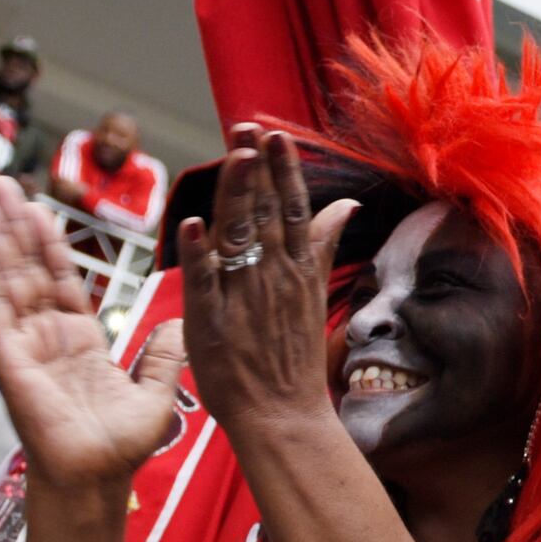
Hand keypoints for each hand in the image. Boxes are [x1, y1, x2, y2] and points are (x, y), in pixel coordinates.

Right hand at [0, 179, 184, 493]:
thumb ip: (165, 354)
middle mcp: (46, 337)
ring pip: (9, 279)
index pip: (61, 279)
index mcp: (79, 340)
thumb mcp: (157, 391)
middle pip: (27, 268)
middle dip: (12, 224)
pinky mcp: (11, 360)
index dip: (48, 242)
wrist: (98, 479)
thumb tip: (179, 322)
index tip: (37, 206)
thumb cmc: (121, 447)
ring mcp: (25, 346)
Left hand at [172, 127, 356, 443]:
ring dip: (235, 195)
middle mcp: (273, 276)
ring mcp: (244, 298)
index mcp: (296, 268)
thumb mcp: (312, 292)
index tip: (275, 135)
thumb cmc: (293, 357)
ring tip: (234, 156)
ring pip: (239, 237)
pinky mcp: (213, 322)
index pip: (291, 207)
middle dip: (257, 166)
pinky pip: (205, 282)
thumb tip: (348, 204)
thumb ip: (321, 244)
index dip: (282, 169)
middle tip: (248, 126)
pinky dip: (198, 254)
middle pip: (265, 212)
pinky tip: (193, 224)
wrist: (283, 415)